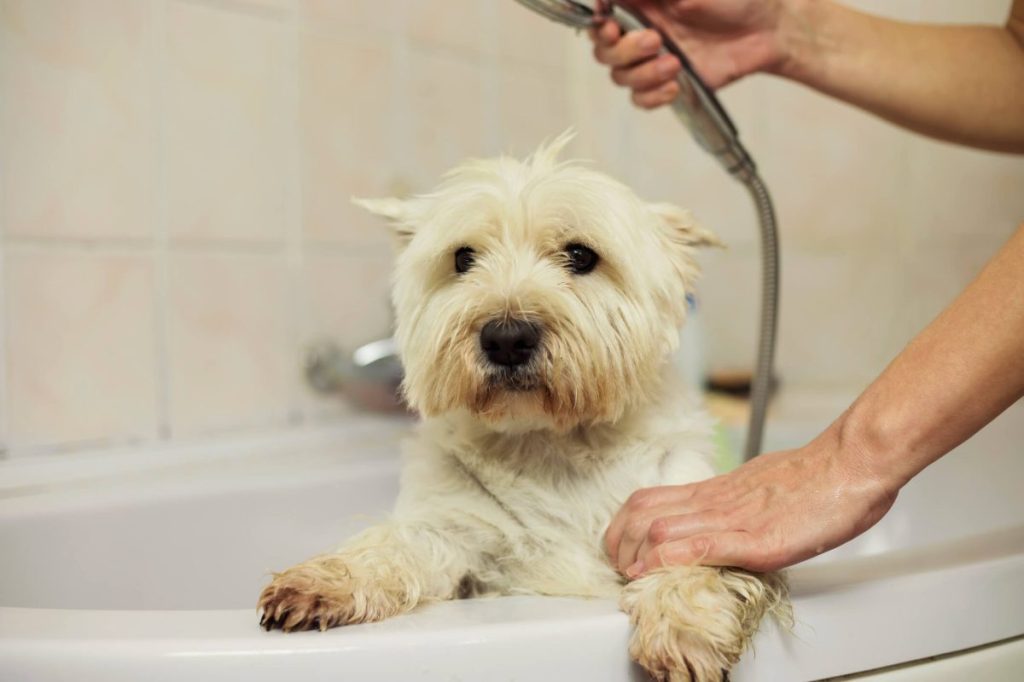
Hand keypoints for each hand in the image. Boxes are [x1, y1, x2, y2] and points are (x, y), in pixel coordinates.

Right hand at [588, 0, 796, 106]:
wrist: (766, 29)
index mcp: (640, 4)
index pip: (600, 16)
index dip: (598, 24)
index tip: (610, 25)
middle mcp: (640, 31)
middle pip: (603, 51)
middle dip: (623, 51)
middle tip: (654, 40)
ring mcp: (652, 60)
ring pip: (620, 77)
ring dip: (643, 73)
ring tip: (675, 63)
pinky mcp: (667, 82)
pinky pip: (640, 100)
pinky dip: (652, 96)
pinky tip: (675, 85)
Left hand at [604, 424, 899, 573]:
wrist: (851, 464)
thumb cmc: (816, 476)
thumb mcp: (758, 484)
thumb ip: (732, 501)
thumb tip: (715, 517)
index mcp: (714, 491)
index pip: (648, 501)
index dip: (624, 527)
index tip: (623, 550)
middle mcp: (714, 501)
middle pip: (640, 513)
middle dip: (618, 544)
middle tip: (619, 567)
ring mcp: (732, 518)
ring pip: (659, 527)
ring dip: (636, 556)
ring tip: (632, 577)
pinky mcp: (755, 538)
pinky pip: (701, 545)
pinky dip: (670, 559)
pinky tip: (659, 572)